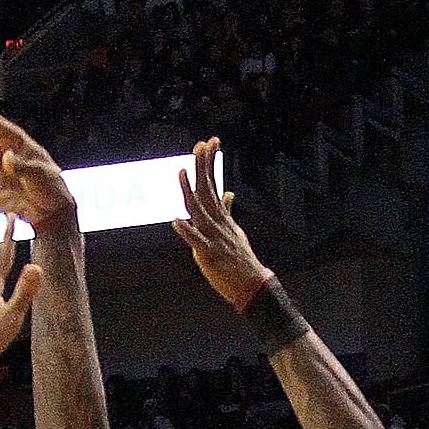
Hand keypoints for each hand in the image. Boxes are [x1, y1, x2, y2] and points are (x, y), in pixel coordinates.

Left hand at [172, 136, 269, 309]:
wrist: (253, 285)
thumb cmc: (241, 260)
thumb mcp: (234, 230)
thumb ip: (228, 210)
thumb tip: (229, 193)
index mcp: (221, 217)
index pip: (212, 185)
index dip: (208, 164)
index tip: (207, 142)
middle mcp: (218, 223)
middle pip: (207, 190)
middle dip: (202, 167)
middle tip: (199, 145)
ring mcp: (215, 237)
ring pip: (200, 211)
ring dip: (189, 191)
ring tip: (181, 172)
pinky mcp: (210, 255)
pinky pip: (197, 241)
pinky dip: (186, 231)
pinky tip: (176, 222)